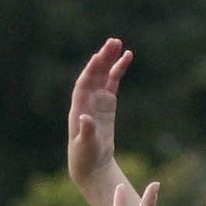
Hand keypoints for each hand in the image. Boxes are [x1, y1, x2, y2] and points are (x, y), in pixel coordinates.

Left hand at [68, 38, 132, 192]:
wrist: (92, 163)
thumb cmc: (86, 156)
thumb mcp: (86, 145)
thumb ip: (86, 131)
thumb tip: (84, 117)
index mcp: (78, 109)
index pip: (83, 85)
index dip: (91, 71)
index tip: (98, 57)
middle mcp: (86, 101)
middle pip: (94, 75)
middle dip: (102, 59)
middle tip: (113, 42)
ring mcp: (97, 100)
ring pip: (103, 75)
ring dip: (110, 60)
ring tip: (119, 44)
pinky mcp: (107, 103)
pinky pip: (112, 82)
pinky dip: (118, 70)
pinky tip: (127, 57)